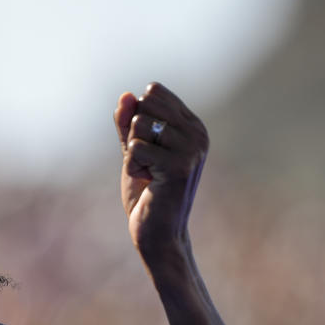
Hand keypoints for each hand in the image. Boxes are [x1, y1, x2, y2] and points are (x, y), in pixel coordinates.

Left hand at [113, 83, 207, 258]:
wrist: (157, 231)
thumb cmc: (145, 190)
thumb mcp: (132, 149)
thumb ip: (127, 121)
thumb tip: (126, 95)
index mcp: (191, 124)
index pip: (153, 92)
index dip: (137, 117)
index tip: (149, 146)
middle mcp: (198, 132)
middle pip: (144, 104)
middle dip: (133, 133)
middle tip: (147, 161)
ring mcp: (192, 148)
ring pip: (138, 125)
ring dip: (133, 153)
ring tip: (149, 173)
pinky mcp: (180, 165)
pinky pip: (135, 147)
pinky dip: (132, 166)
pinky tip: (148, 182)